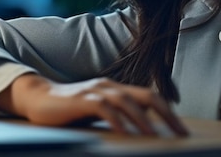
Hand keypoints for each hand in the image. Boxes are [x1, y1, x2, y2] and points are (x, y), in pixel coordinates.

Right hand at [0, 74, 188, 135]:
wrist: (38, 98)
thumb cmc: (70, 109)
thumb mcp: (98, 111)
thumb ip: (117, 115)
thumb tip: (142, 131)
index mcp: (116, 89)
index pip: (150, 97)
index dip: (168, 112)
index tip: (181, 130)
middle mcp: (109, 86)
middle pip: (145, 95)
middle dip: (165, 114)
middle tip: (180, 132)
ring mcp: (95, 90)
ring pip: (126, 101)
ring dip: (142, 118)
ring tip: (155, 135)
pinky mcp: (81, 99)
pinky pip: (103, 108)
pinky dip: (116, 119)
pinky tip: (124, 132)